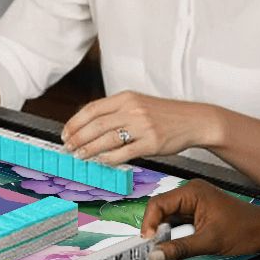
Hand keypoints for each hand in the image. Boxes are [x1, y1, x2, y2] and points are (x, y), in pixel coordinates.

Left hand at [62, 92, 217, 164]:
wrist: (194, 120)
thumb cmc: (163, 115)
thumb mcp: (138, 104)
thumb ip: (115, 112)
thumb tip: (88, 126)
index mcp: (126, 98)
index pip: (92, 109)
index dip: (75, 122)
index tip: (65, 133)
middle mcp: (132, 109)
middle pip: (96, 125)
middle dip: (78, 138)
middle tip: (68, 148)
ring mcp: (142, 126)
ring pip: (107, 139)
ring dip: (89, 149)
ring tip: (79, 156)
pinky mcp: (151, 143)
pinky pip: (124, 153)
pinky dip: (109, 158)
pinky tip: (101, 161)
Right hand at [141, 180, 259, 259]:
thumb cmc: (245, 230)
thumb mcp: (209, 242)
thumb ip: (179, 248)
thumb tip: (154, 255)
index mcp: (192, 192)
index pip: (158, 204)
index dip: (149, 223)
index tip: (147, 242)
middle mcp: (190, 192)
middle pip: (160, 209)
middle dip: (154, 229)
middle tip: (150, 248)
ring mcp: (193, 201)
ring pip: (167, 216)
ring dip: (162, 232)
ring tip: (159, 248)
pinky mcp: (196, 211)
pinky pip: (177, 220)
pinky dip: (172, 233)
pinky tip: (170, 244)